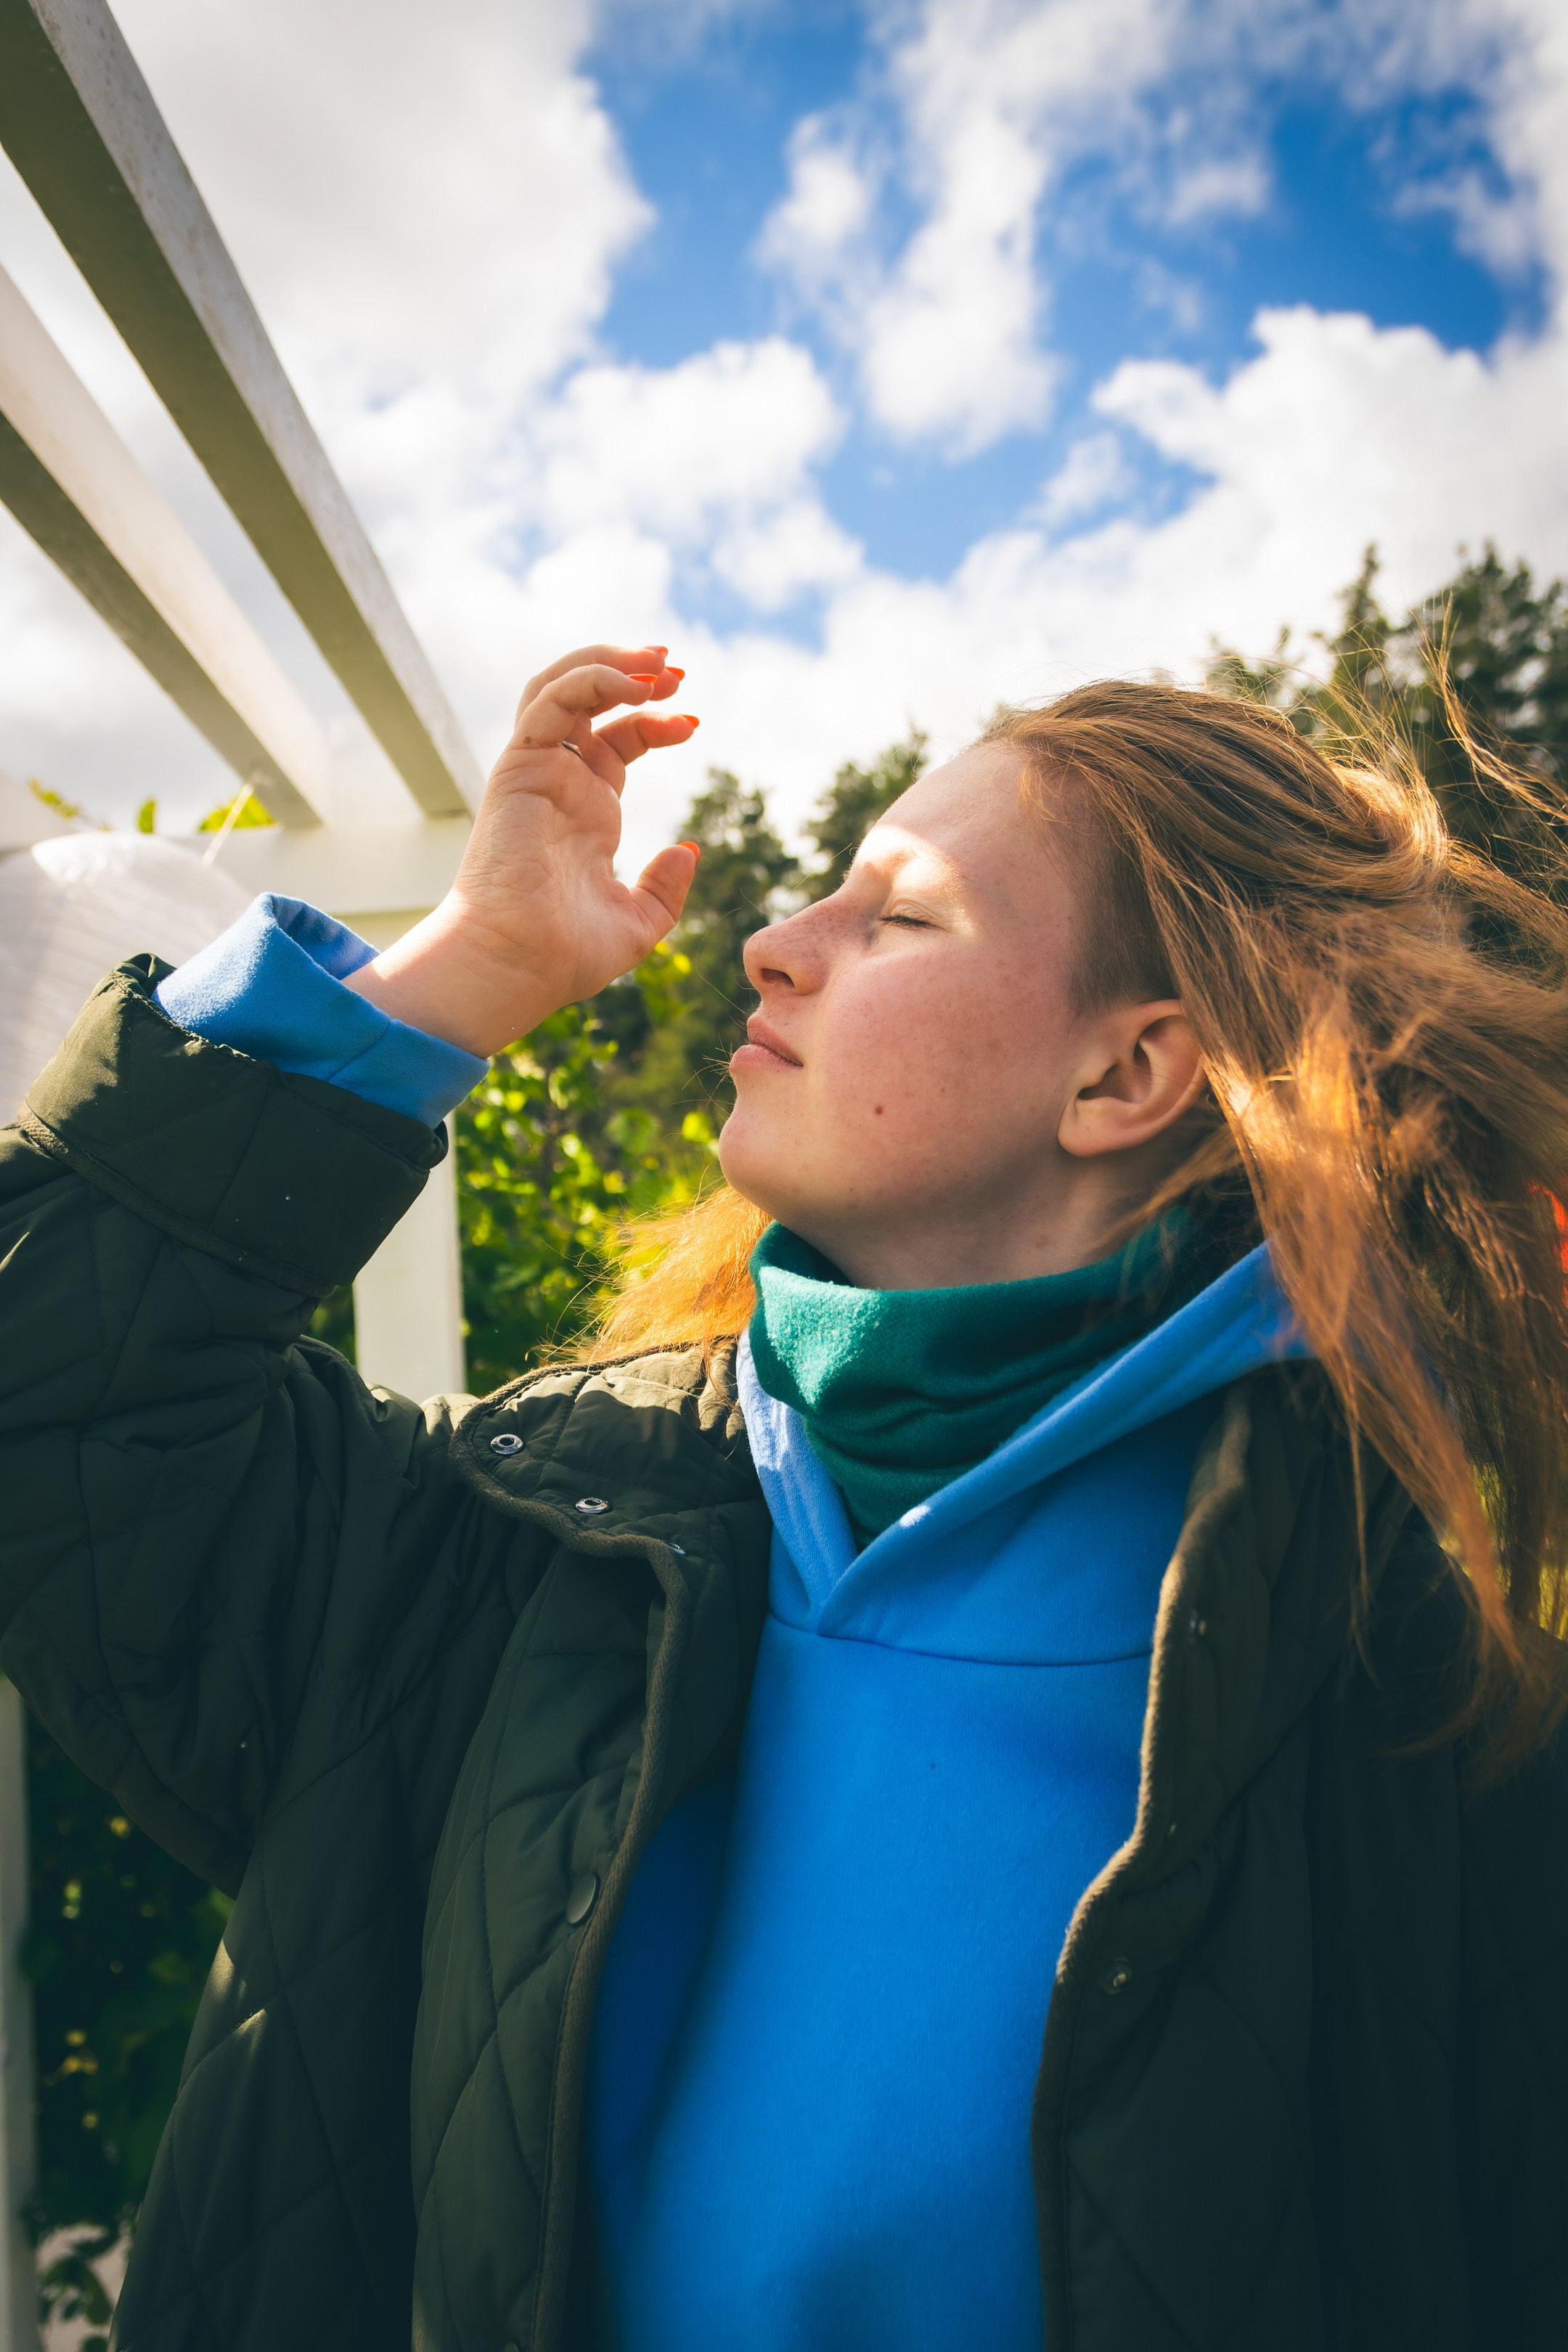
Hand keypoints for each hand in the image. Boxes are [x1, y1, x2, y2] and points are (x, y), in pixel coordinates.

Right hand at [344, 644, 700, 1055]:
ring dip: (610, 663)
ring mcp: (538, 770)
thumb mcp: (635, 923)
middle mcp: (560, 782)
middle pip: (592, 703)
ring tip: (660, 664)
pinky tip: (637, 688)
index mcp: (586, 810)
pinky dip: (591, 680)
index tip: (694, 720)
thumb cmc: (563, 954)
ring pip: (563, 687)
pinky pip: (550, 702)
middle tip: (679, 669)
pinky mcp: (519, 766)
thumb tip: (688, 849)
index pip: (620, 741)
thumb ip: (663, 889)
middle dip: (634, 675)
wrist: (518, 962)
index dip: (656, 722)